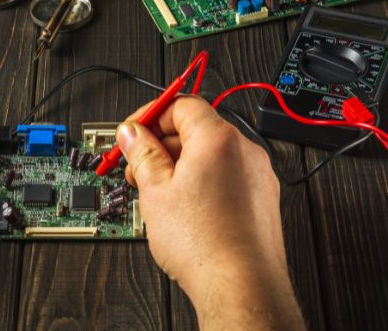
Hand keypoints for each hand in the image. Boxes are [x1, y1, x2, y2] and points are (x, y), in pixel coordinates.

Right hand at [117, 95, 303, 328]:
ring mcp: (257, 176)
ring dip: (179, 164)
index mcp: (218, 139)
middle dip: (161, 143)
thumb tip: (132, 134)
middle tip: (137, 165)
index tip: (133, 131)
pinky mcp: (260, 199)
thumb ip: (142, 153)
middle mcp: (244, 151)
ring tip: (156, 191)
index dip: (151, 115)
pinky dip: (201, 180)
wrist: (241, 286)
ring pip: (209, 154)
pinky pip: (225, 175)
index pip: (182, 105)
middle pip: (195, 128)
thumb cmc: (205, 244)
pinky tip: (181, 206)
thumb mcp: (156, 191)